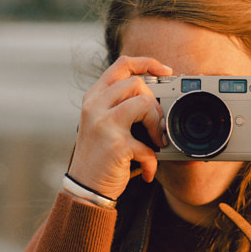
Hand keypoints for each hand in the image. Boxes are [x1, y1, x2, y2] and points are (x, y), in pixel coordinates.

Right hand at [68, 55, 173, 199]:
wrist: (85, 188)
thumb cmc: (99, 157)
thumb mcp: (102, 123)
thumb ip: (120, 106)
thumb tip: (157, 98)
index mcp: (94, 97)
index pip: (122, 65)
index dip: (147, 63)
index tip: (165, 72)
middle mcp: (95, 106)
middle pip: (136, 83)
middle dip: (155, 104)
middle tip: (156, 126)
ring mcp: (104, 124)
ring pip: (144, 103)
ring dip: (157, 125)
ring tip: (155, 143)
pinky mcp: (116, 145)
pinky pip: (148, 146)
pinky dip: (153, 162)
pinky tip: (148, 171)